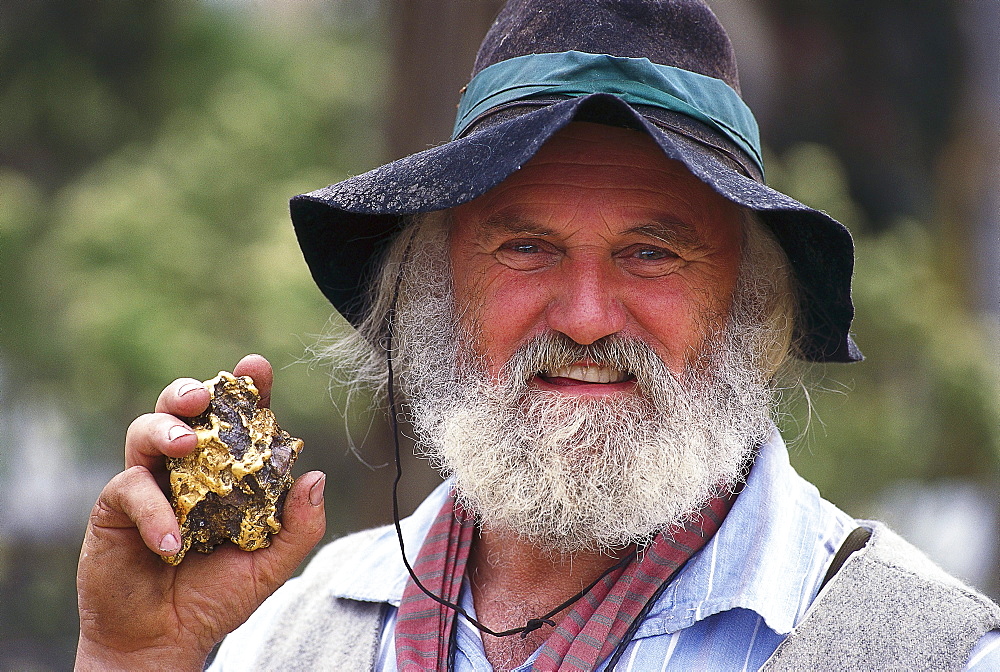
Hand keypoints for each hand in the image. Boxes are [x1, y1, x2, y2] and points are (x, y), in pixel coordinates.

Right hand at [76, 354, 325, 670]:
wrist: (165, 640)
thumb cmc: (216, 597)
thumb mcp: (270, 565)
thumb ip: (299, 526)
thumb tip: (316, 477)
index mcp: (226, 471)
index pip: (236, 419)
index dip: (247, 389)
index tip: (256, 368)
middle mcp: (186, 468)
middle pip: (182, 408)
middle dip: (192, 391)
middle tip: (204, 394)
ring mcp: (150, 482)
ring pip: (146, 430)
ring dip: (165, 428)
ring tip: (185, 444)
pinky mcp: (115, 508)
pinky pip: (129, 488)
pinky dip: (153, 509)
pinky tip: (172, 541)